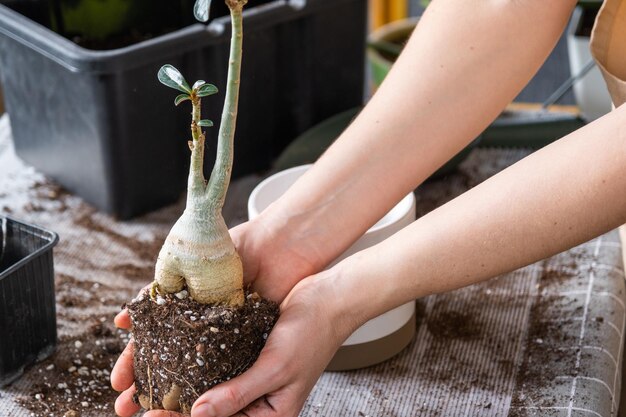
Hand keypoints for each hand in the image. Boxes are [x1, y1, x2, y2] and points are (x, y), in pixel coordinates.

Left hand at [111, 217, 333, 415]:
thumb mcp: (276, 369)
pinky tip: (167, 354)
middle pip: (206, 411)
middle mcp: (254, 397)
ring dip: (175, 385)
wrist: (329, 296)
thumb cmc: (314, 334)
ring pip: (203, 385)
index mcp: (268, 413)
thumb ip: (238, 394)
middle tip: (134, 404)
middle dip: (172, 408)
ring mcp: (246, 373)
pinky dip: (190, 360)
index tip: (151, 415)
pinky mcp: (241, 350)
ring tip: (142, 383)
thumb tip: (198, 414)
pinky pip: (211, 360)